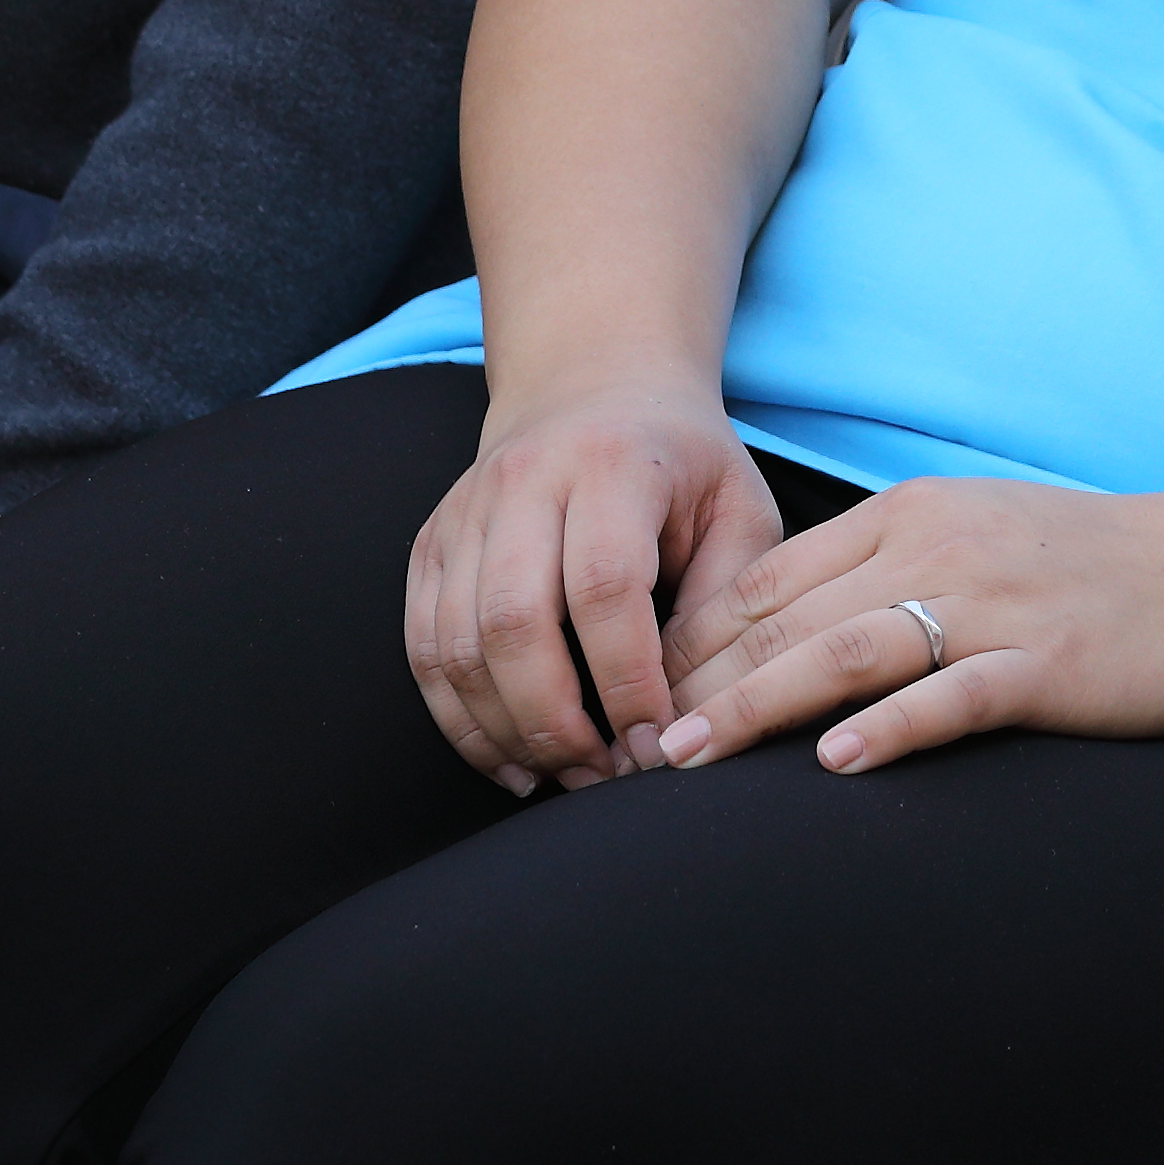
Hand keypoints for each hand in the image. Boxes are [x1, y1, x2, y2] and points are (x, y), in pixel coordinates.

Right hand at [407, 384, 785, 792]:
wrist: (595, 386)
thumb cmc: (684, 464)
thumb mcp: (740, 511)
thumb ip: (724, 603)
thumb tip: (686, 712)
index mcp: (611, 465)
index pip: (604, 587)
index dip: (627, 681)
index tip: (655, 746)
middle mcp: (524, 481)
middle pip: (513, 620)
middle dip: (556, 721)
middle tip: (604, 779)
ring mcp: (464, 513)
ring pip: (455, 643)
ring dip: (505, 731)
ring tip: (564, 778)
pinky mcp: (430, 545)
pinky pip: (423, 647)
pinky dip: (458, 718)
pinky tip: (510, 760)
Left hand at [646, 473, 1163, 776]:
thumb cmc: (1094, 568)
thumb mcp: (976, 536)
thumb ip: (884, 569)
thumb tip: (781, 632)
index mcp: (912, 516)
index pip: (771, 578)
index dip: (694, 639)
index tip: (636, 694)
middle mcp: (941, 549)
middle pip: (788, 619)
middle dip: (699, 683)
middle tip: (627, 742)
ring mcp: (993, 607)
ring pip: (845, 654)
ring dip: (755, 708)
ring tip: (689, 758)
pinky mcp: (1047, 666)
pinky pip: (951, 697)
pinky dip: (887, 729)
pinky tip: (833, 765)